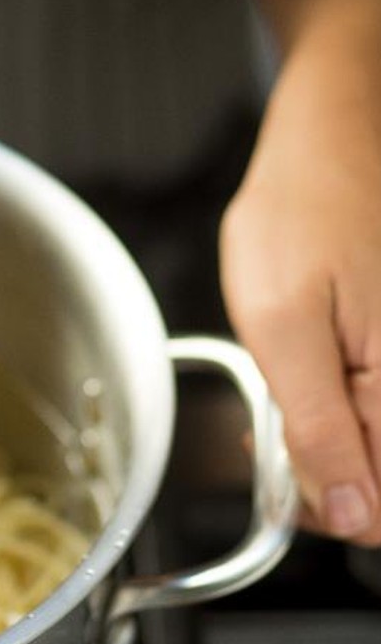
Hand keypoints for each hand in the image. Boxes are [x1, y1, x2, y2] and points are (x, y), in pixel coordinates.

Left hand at [221, 5, 380, 545]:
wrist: (332, 130)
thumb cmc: (304, 208)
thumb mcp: (282, 324)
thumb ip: (317, 425)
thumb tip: (353, 512)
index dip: (328, 508)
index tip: (279, 478)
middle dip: (328, 473)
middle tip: (273, 432)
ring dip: (332, 438)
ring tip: (288, 392)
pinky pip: (380, 401)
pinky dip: (342, 402)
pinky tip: (312, 372)